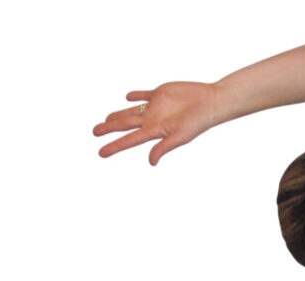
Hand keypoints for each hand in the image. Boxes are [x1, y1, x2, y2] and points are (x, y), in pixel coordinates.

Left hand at [93, 81, 219, 164]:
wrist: (210, 102)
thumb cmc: (198, 122)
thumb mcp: (180, 137)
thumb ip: (163, 147)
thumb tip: (151, 162)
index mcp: (155, 131)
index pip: (129, 140)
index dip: (114, 147)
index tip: (100, 153)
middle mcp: (152, 120)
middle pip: (125, 125)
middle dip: (109, 129)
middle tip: (94, 132)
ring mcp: (155, 107)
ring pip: (131, 111)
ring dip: (118, 115)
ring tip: (106, 119)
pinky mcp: (160, 94)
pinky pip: (144, 95)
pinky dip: (136, 96)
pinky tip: (129, 97)